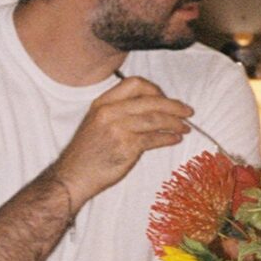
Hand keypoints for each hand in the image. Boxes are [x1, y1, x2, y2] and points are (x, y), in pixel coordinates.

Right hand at [55, 76, 192, 209]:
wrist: (73, 176)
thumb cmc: (87, 152)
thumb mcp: (97, 122)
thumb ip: (120, 111)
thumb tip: (152, 108)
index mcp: (103, 102)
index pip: (135, 84)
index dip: (155, 90)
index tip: (165, 99)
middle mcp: (110, 112)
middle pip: (151, 100)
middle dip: (174, 106)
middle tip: (187, 112)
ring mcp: (118, 129)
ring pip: (156, 118)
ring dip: (176, 122)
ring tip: (185, 127)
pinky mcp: (127, 147)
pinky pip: (155, 138)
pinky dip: (169, 138)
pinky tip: (175, 139)